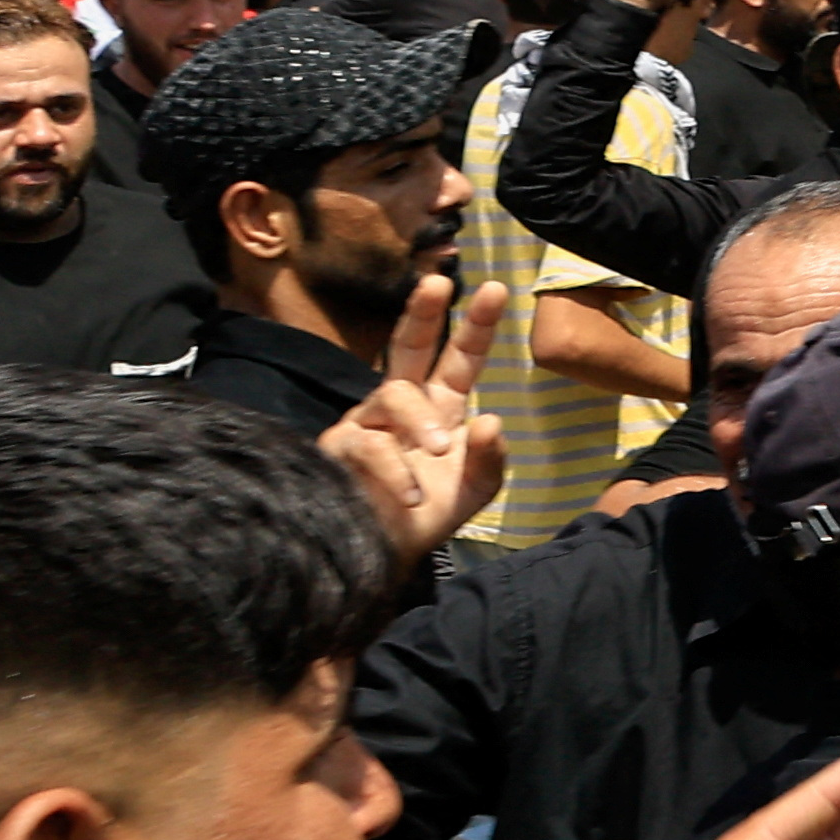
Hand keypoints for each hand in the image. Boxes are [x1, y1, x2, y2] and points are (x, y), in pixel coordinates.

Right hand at [318, 273, 514, 554]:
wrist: (393, 556)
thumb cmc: (432, 514)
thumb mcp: (475, 487)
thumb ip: (489, 457)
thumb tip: (489, 420)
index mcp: (439, 406)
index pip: (459, 359)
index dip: (476, 326)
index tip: (497, 289)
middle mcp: (400, 405)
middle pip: (408, 347)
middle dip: (423, 313)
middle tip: (438, 283)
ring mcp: (366, 423)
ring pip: (392, 395)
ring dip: (420, 420)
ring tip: (438, 450)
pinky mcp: (341, 450)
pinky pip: (369, 444)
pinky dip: (395, 469)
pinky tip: (411, 495)